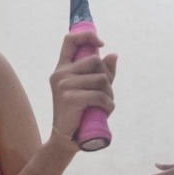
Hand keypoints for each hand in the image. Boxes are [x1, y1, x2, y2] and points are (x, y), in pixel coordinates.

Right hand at [48, 29, 115, 144]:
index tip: (101, 44)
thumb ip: (102, 72)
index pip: (70, 40)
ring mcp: (63, 85)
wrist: (66, 138)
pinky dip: (108, 105)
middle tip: (106, 93)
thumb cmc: (80, 112)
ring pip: (101, 79)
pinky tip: (105, 111)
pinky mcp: (70, 98)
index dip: (87, 36)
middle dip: (107, 77)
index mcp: (63, 68)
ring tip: (104, 105)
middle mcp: (60, 74)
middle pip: (95, 61)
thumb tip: (113, 55)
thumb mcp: (92, 89)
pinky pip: (99, 95)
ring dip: (109, 94)